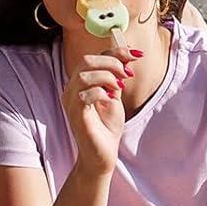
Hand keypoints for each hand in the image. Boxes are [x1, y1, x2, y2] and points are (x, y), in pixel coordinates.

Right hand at [62, 49, 134, 174]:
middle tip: (127, 74)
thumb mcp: (114, 96)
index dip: (115, 51)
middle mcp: (71, 89)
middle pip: (86, 61)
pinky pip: (85, 95)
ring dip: (107, 77)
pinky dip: (102, 92)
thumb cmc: (106, 127)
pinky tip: (111, 100)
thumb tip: (128, 56)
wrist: (102, 153)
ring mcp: (70, 102)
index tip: (136, 54)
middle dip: (111, 62)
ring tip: (118, 89)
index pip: (93, 57)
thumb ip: (116, 77)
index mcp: (79, 83)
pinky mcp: (76, 114)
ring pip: (84, 75)